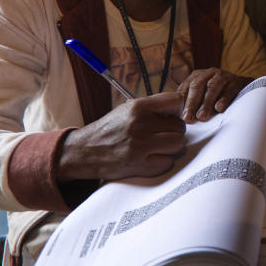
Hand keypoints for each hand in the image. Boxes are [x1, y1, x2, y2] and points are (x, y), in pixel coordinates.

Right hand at [57, 91, 186, 181]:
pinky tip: (152, 157)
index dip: (176, 109)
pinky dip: (163, 161)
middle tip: (163, 134)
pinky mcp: (139, 165)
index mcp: (137, 107)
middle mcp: (140, 125)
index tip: (171, 116)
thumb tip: (179, 109)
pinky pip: (168, 162)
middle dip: (174, 130)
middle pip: (179, 126)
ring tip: (159, 146)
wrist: (85, 151)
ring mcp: (140, 146)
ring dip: (172, 146)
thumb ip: (151, 107)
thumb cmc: (109, 129)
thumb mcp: (126, 109)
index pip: (175, 101)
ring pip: (177, 144)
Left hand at [176, 68, 251, 122]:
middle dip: (192, 103)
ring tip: (202, 117)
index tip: (181, 117)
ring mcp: (223, 76)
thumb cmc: (218, 94)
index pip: (187, 87)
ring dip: (206, 103)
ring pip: (212, 87)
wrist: (242, 87)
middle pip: (197, 85)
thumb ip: (193, 102)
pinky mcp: (235, 81)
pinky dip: (223, 100)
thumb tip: (182, 117)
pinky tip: (219, 109)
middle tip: (188, 118)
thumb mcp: (204, 95)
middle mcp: (209, 73)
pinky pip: (228, 90)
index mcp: (197, 75)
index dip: (183, 102)